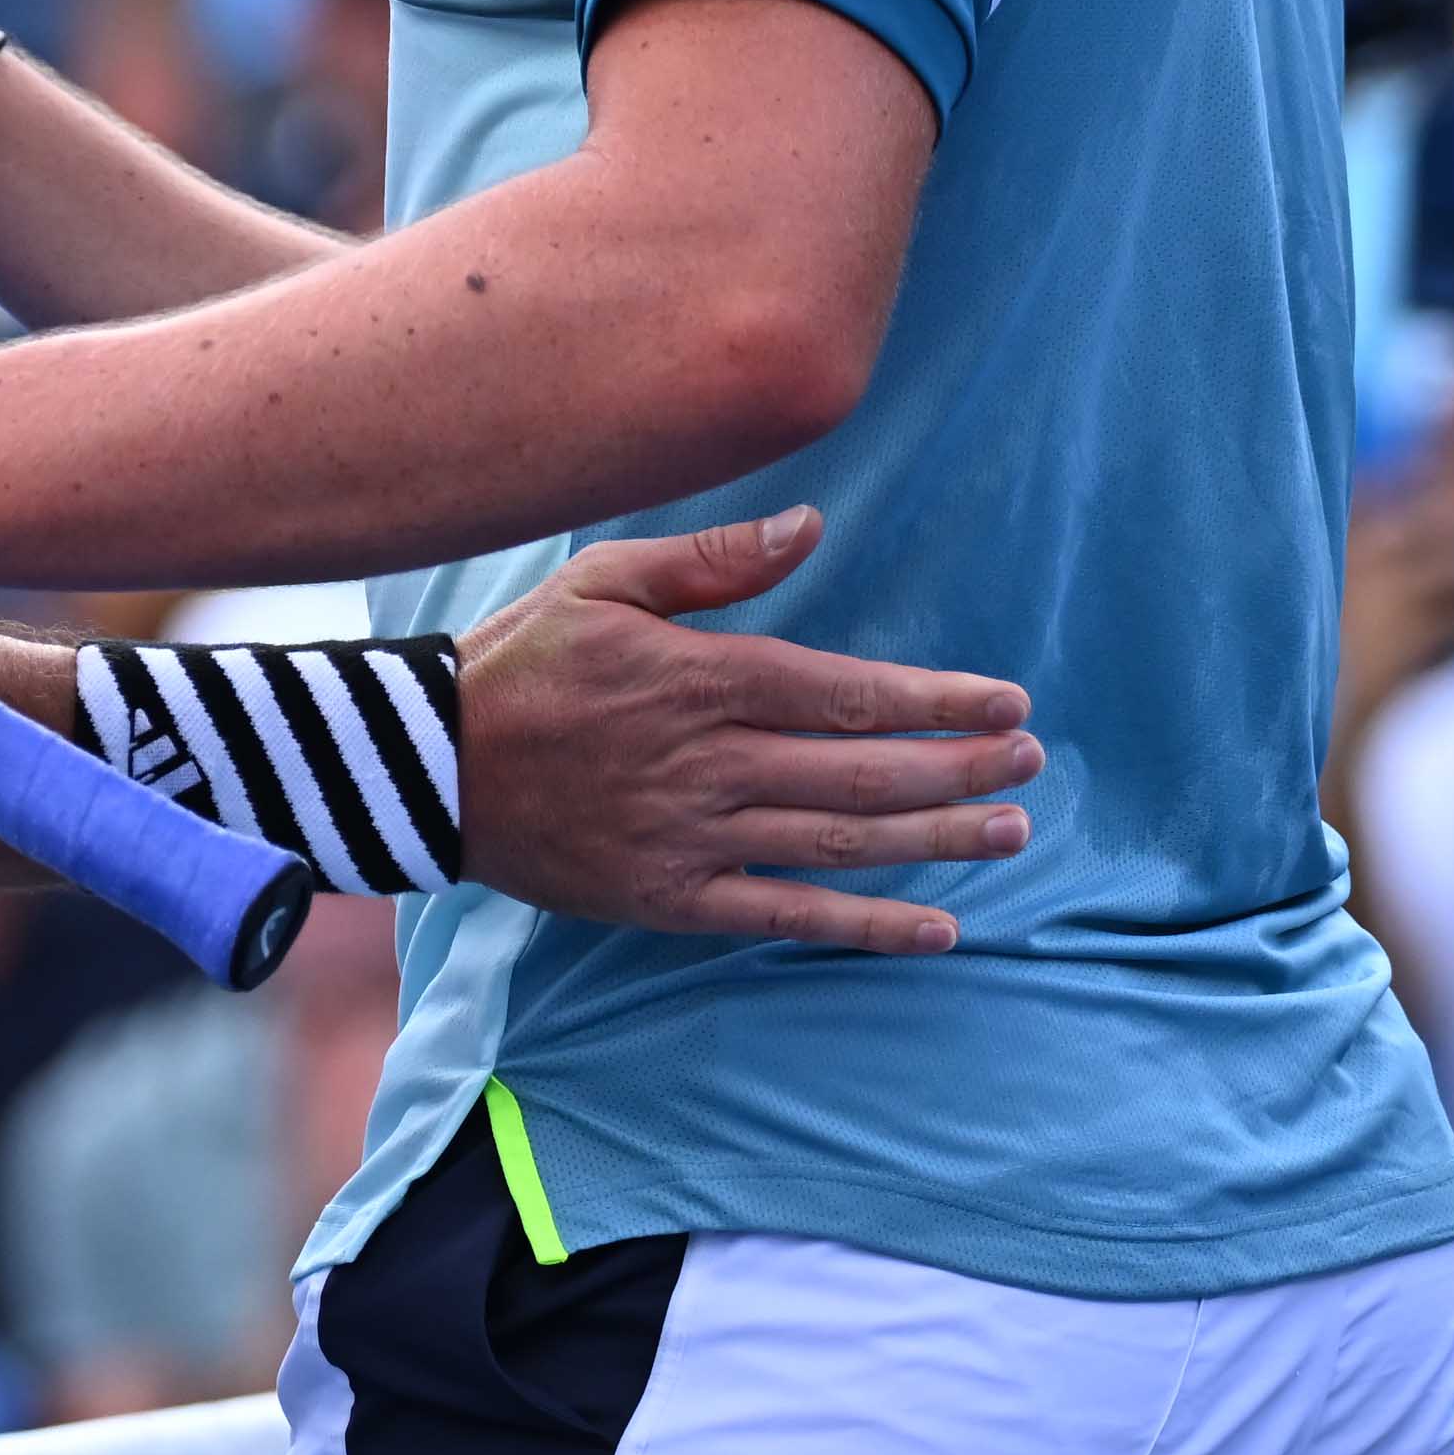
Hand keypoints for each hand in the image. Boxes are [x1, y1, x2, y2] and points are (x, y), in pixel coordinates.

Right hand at [449, 509, 1044, 951]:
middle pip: (860, 769)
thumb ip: (711, 558)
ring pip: (838, 842)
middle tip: (1029, 763)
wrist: (424, 766)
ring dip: (933, 838)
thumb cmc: (521, 661)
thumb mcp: (602, 580)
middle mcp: (708, 762)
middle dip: (957, 768)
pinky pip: (785, 917)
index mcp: (699, 678)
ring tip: (1010, 832)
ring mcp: (692, 838)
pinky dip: (865, 926)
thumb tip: (810, 527)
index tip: (1007, 703)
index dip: (938, 701)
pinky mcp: (669, 897)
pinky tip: (935, 927)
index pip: (847, 692)